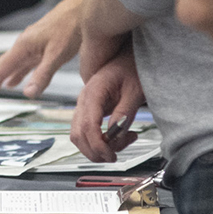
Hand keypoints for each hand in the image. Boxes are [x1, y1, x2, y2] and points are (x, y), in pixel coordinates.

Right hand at [0, 0, 84, 103]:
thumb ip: (42, 74)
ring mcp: (29, 47)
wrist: (81, 9)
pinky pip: (20, 65)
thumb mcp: (58, 54)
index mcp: (22, 48)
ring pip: (7, 66)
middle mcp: (21, 47)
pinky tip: (12, 83)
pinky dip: (13, 75)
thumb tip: (27, 94)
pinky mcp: (39, 48)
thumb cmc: (70, 28)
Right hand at [71, 48, 143, 162]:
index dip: (98, 145)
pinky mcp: (89, 109)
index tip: (112, 156)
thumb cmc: (132, 69)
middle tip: (115, 157)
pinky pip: (85, 130)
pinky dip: (98, 140)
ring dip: (96, 147)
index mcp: (93, 92)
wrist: (128, 56)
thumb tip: (114, 133)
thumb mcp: (134, 91)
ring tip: (123, 142)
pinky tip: (119, 136)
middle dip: (94, 151)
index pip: (88, 126)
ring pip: (78, 134)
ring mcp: (83, 104)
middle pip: (77, 134)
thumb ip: (123, 112)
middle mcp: (83, 99)